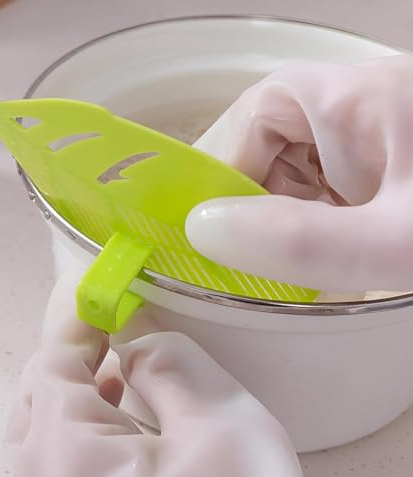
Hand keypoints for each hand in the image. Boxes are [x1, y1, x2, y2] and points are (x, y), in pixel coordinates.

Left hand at [5, 273, 306, 476]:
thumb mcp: (223, 429)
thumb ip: (175, 363)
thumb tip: (139, 337)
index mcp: (63, 458)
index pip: (55, 357)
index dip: (81, 312)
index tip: (106, 283)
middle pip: (39, 391)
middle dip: (77, 349)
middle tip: (116, 321)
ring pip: (47, 427)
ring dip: (82, 386)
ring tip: (123, 363)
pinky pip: (63, 459)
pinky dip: (89, 423)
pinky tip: (126, 417)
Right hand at [186, 55, 412, 292]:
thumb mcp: (392, 243)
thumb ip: (301, 240)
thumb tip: (203, 228)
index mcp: (354, 99)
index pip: (254, 114)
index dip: (220, 169)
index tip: (206, 229)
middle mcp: (357, 104)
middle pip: (268, 139)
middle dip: (250, 198)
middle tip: (244, 253)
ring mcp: (370, 133)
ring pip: (292, 164)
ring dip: (278, 213)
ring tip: (289, 257)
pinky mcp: (380, 161)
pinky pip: (320, 182)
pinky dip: (307, 219)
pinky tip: (321, 248)